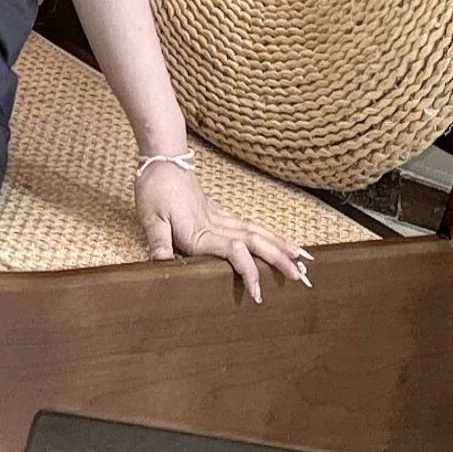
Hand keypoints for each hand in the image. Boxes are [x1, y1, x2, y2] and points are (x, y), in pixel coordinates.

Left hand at [136, 161, 312, 303]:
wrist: (162, 159)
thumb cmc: (154, 188)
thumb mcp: (150, 217)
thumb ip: (158, 241)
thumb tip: (161, 265)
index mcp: (200, 231)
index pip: (233, 252)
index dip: (248, 270)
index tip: (258, 292)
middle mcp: (215, 225)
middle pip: (254, 241)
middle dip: (278, 259)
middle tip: (299, 275)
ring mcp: (220, 217)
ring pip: (256, 231)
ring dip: (279, 244)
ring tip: (301, 256)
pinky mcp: (218, 213)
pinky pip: (248, 224)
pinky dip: (266, 233)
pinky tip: (276, 240)